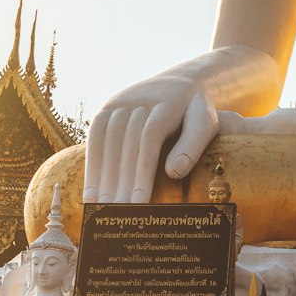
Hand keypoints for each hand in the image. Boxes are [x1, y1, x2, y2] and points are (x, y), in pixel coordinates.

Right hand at [84, 75, 218, 203]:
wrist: (180, 83)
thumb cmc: (196, 112)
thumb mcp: (205, 123)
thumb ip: (193, 145)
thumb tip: (173, 172)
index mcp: (168, 102)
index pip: (150, 137)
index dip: (143, 170)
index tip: (139, 201)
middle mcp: (139, 99)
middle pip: (126, 141)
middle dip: (121, 179)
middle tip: (117, 212)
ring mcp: (120, 101)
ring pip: (106, 139)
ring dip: (102, 174)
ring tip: (100, 206)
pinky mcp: (107, 108)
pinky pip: (95, 135)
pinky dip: (92, 163)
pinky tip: (91, 188)